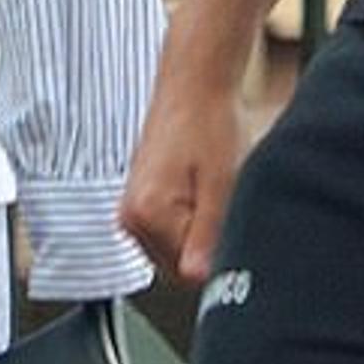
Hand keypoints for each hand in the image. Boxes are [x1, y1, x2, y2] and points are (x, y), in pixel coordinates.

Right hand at [119, 73, 248, 288]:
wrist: (195, 84)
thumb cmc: (210, 123)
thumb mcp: (221, 182)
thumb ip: (208, 233)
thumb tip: (198, 280)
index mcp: (146, 214)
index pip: (188, 272)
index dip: (218, 253)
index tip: (232, 224)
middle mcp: (131, 215)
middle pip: (178, 263)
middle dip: (207, 242)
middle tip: (224, 201)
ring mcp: (133, 208)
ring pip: (176, 247)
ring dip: (199, 229)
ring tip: (212, 188)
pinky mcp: (142, 199)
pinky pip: (171, 228)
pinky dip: (191, 216)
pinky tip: (202, 185)